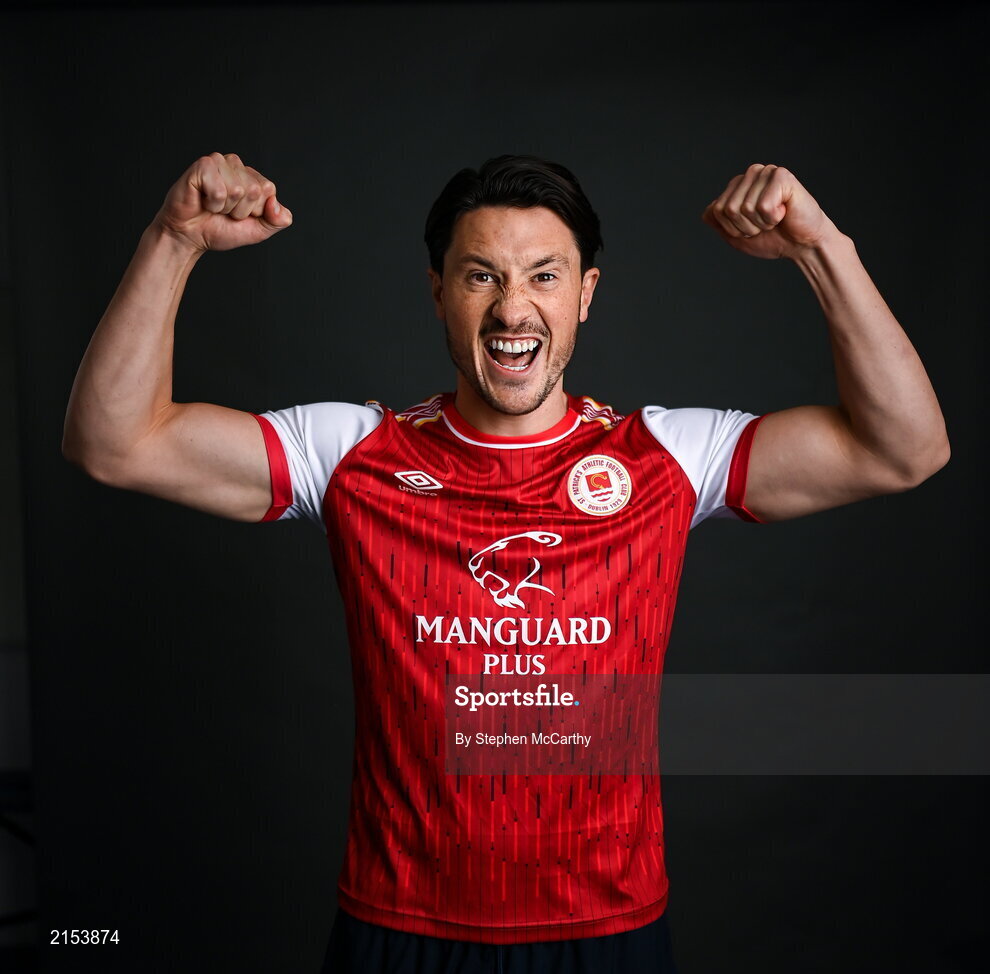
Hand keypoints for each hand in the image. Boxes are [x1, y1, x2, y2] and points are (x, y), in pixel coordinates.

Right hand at [152, 152, 291, 252]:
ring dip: (225, 208)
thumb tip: (278, 207)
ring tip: (213, 206)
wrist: (190, 237)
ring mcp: (219, 162)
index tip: (239, 214)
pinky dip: (213, 203)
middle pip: (255, 190)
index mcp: (251, 176)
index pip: (269, 189)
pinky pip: (220, 191)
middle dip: (240, 210)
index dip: (255, 210)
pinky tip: (204, 200)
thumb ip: (277, 221)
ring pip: (238, 190)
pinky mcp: (202, 166)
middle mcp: (236, 165)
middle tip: (224, 211)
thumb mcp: (258, 230)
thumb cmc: (220, 230)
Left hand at [702, 164, 834, 259]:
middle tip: (765, 224)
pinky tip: (784, 212)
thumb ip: (718, 223)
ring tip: (775, 218)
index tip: (752, 228)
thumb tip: (706, 212)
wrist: (802, 245)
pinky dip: (773, 217)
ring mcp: (766, 172)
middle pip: (728, 209)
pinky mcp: (781, 176)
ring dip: (761, 223)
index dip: (732, 229)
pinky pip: (762, 206)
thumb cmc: (773, 238)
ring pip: (744, 208)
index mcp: (737, 186)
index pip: (715, 211)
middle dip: (745, 227)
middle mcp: (750, 174)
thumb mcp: (737, 236)